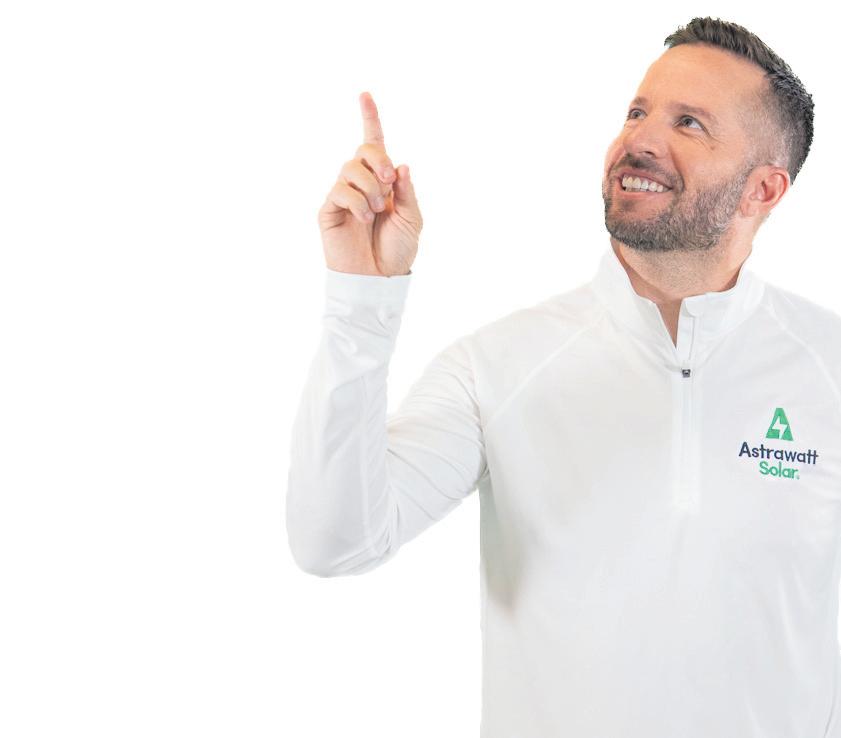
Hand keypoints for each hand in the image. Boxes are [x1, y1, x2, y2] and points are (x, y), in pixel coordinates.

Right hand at [318, 91, 422, 276]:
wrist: (379, 278)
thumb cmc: (397, 250)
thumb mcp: (412, 219)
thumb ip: (407, 191)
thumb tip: (400, 163)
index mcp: (383, 181)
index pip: (374, 144)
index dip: (369, 118)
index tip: (365, 95)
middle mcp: (361, 183)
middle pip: (363, 149)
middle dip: (377, 159)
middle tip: (389, 181)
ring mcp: (344, 195)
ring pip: (350, 168)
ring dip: (369, 187)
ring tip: (376, 211)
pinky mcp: (329, 210)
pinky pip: (340, 190)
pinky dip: (356, 201)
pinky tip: (364, 218)